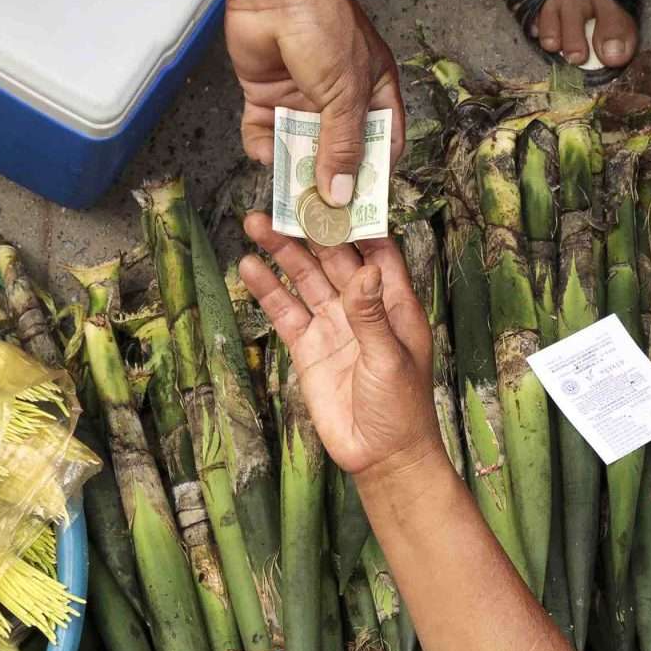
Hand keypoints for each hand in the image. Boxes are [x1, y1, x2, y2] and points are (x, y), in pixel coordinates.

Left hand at [226, 0, 399, 207]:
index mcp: (374, 91)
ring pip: (300, 145)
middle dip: (330, 179)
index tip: (365, 206)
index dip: (375, 174)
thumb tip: (342, 194)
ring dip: (294, 166)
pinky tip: (263, 152)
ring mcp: (302, 97)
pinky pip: (264, 130)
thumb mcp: (345, 92)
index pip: (382, 142)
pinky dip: (262, 144)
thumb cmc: (325, 27)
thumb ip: (343, 144)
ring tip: (289, 193)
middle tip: (323, 212)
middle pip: (338, 150)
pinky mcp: (267, 94)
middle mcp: (339, 98)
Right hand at [238, 220, 440, 480]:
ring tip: (257, 224)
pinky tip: (249, 268)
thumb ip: (370, 315)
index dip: (357, 223)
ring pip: (304, 279)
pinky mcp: (307, 347)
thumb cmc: (401, 408)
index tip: (334, 193)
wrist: (380, 456)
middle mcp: (361, 306)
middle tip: (282, 202)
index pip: (377, 250)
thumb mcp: (389, 359)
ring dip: (282, 253)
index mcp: (393, 303)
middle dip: (309, 230)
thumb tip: (363, 270)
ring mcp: (332, 324)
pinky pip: (285, 312)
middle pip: (332, 257)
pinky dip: (267, 291)